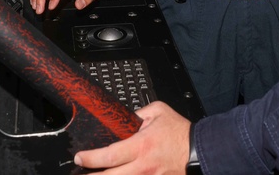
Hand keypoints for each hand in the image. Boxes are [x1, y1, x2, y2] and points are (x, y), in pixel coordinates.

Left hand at [74, 101, 190, 173]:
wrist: (199, 150)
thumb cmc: (180, 132)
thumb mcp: (158, 111)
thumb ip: (138, 114)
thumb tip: (124, 119)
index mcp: (141, 146)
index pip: (109, 155)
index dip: (90, 158)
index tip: (79, 157)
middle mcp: (143, 166)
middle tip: (79, 173)